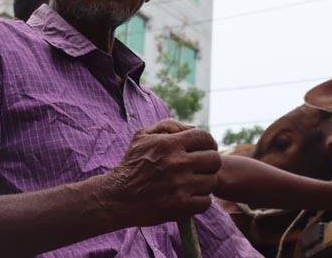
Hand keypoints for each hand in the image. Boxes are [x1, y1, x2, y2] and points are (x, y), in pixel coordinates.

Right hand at [103, 119, 220, 226]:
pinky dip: (200, 200)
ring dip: (205, 183)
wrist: (117, 198)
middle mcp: (177, 163)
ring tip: (193, 183)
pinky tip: (189, 197)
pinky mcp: (180, 206)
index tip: (205, 149)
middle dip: (209, 163)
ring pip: (211, 181)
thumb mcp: (143, 136)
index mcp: (170, 144)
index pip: (205, 138)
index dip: (209, 143)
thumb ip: (168, 125)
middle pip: (214, 160)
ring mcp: (180, 186)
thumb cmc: (132, 165)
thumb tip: (191, 127)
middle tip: (200, 168)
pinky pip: (206, 202)